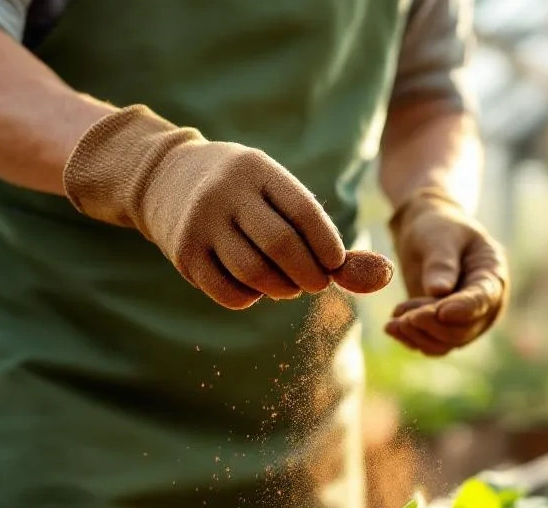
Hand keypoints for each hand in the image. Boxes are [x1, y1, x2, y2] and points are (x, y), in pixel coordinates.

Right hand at [64, 106, 391, 308]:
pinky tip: (255, 288)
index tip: (335, 263)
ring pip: (255, 273)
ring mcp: (200, 223)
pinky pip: (228, 291)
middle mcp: (226, 193)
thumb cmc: (240, 191)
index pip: (305, 213)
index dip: (329, 247)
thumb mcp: (275, 192)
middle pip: (282, 247)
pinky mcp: (183, 253)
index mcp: (257, 169)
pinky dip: (251, 298)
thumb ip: (322, 232)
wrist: (162, 177)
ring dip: (281, 289)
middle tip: (314, 281)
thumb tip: (385, 276)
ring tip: (287, 285)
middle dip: (309, 275)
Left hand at [383, 188, 507, 355]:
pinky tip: (392, 328)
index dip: (465, 308)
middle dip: (431, 322)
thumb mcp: (439, 235)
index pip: (484, 298)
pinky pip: (433, 345)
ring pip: (447, 342)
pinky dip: (412, 339)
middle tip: (400, 312)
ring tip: (392, 321)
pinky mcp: (447, 329)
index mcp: (492, 275)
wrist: (426, 236)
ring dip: (418, 334)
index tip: (441, 312)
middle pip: (464, 328)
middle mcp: (486, 305)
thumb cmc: (437, 228)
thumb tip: (439, 291)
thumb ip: (441, 261)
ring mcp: (468, 321)